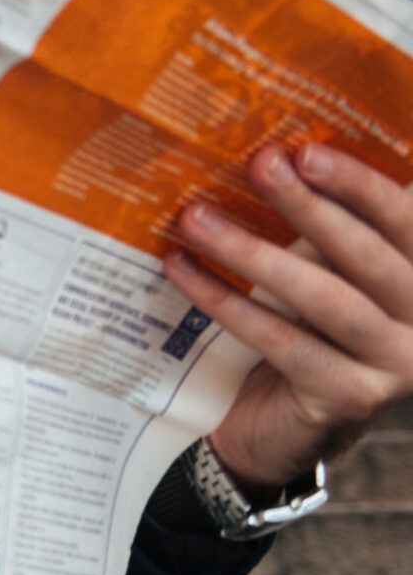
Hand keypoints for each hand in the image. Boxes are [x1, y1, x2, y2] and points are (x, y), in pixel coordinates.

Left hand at [165, 142, 412, 493]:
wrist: (274, 424)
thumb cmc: (298, 330)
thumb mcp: (315, 270)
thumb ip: (311, 227)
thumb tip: (262, 156)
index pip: (404, 222)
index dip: (361, 184)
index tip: (307, 150)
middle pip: (369, 255)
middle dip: (310, 206)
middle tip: (260, 164)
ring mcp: (394, 364)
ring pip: (326, 299)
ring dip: (256, 253)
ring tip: (196, 218)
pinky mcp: (349, 398)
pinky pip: (283, 342)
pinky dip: (228, 303)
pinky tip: (183, 271)